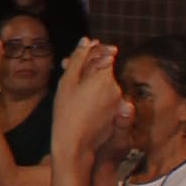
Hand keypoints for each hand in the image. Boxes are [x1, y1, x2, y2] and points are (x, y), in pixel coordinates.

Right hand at [52, 42, 126, 162]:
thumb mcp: (68, 82)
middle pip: (104, 72)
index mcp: (105, 77)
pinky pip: (107, 100)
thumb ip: (78, 59)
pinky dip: (96, 98)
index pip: (105, 55)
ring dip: (91, 84)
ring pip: (105, 86)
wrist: (74, 145)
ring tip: (72, 90)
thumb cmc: (66, 112)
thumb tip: (87, 41)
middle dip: (89, 70)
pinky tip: (80, 104)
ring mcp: (118, 103)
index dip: (93, 53)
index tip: (82, 55)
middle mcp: (116, 88)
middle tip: (68, 72)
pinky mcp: (116, 115)